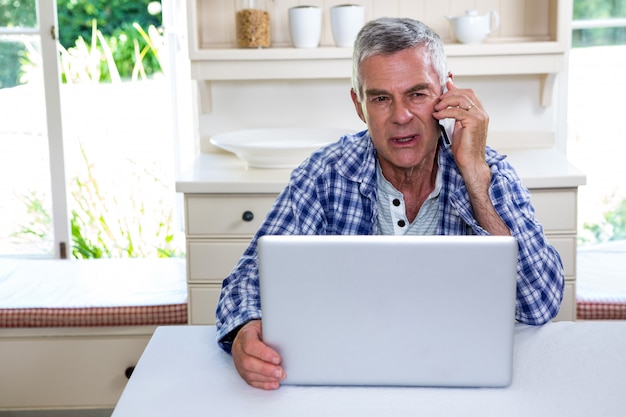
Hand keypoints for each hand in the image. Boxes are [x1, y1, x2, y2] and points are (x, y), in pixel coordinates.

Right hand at [231, 320, 285, 389]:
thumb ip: (272, 332)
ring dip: (267, 378)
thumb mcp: (264, 326)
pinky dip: (264, 384)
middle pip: (248, 362)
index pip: (250, 345)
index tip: (278, 358)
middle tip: (281, 372)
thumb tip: (289, 337)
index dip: (264, 353)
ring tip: (280, 377)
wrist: (247, 336)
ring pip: (249, 374)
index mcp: (245, 336)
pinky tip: (274, 383)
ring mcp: (239, 363)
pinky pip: (251, 381)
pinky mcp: (243, 373)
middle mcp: (239, 350)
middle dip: (266, 369)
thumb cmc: (258, 331)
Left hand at [433, 78, 509, 235]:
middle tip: (437, 101)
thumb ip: (454, 113)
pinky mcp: (474, 122)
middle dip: (449, 94)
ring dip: (446, 101)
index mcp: (480, 112)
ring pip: (462, 99)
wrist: (471, 163)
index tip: (443, 88)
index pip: (469, 92)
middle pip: (466, 92)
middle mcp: (482, 112)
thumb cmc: (464, 148)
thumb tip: (446, 102)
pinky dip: (445, 112)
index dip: (455, 88)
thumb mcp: (458, 126)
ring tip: (436, 108)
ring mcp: (479, 117)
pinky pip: (457, 111)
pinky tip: (437, 116)